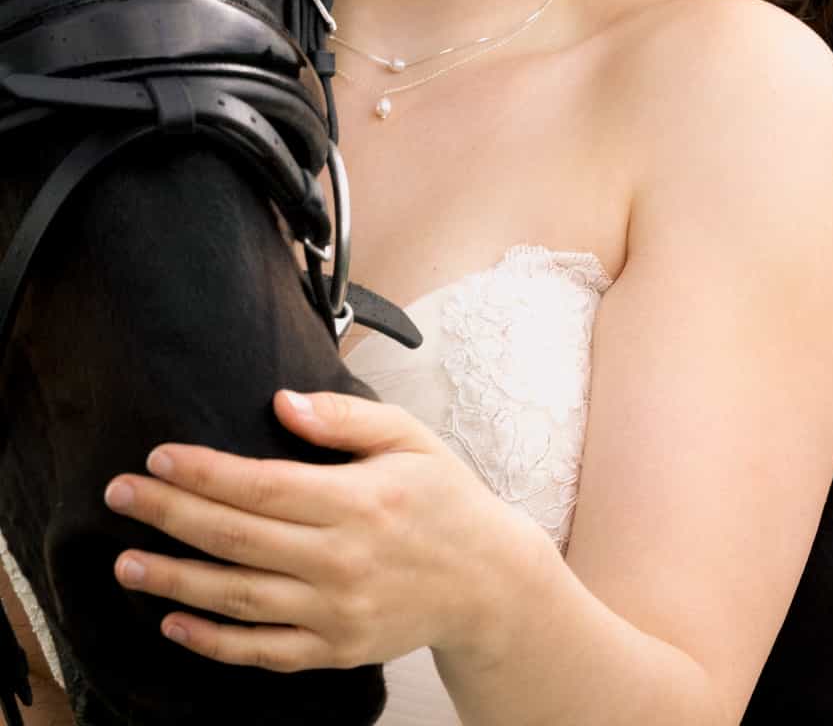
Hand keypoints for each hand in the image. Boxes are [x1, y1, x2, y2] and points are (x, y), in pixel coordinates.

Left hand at [103, 389, 545, 672]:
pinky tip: (174, 623)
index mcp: (360, 501)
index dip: (206, 473)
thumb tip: (281, 402)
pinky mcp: (337, 650)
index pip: (264, 487)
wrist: (489, 581)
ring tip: (126, 563)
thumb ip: (344, 418)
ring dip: (176, 581)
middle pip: (239, 540)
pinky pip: (263, 652)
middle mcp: (343, 560)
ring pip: (240, 599)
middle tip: (119, 497)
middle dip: (172, 516)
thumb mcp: (409, 438)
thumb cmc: (445, 498)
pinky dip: (215, 642)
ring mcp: (337, 613)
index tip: (158, 458)